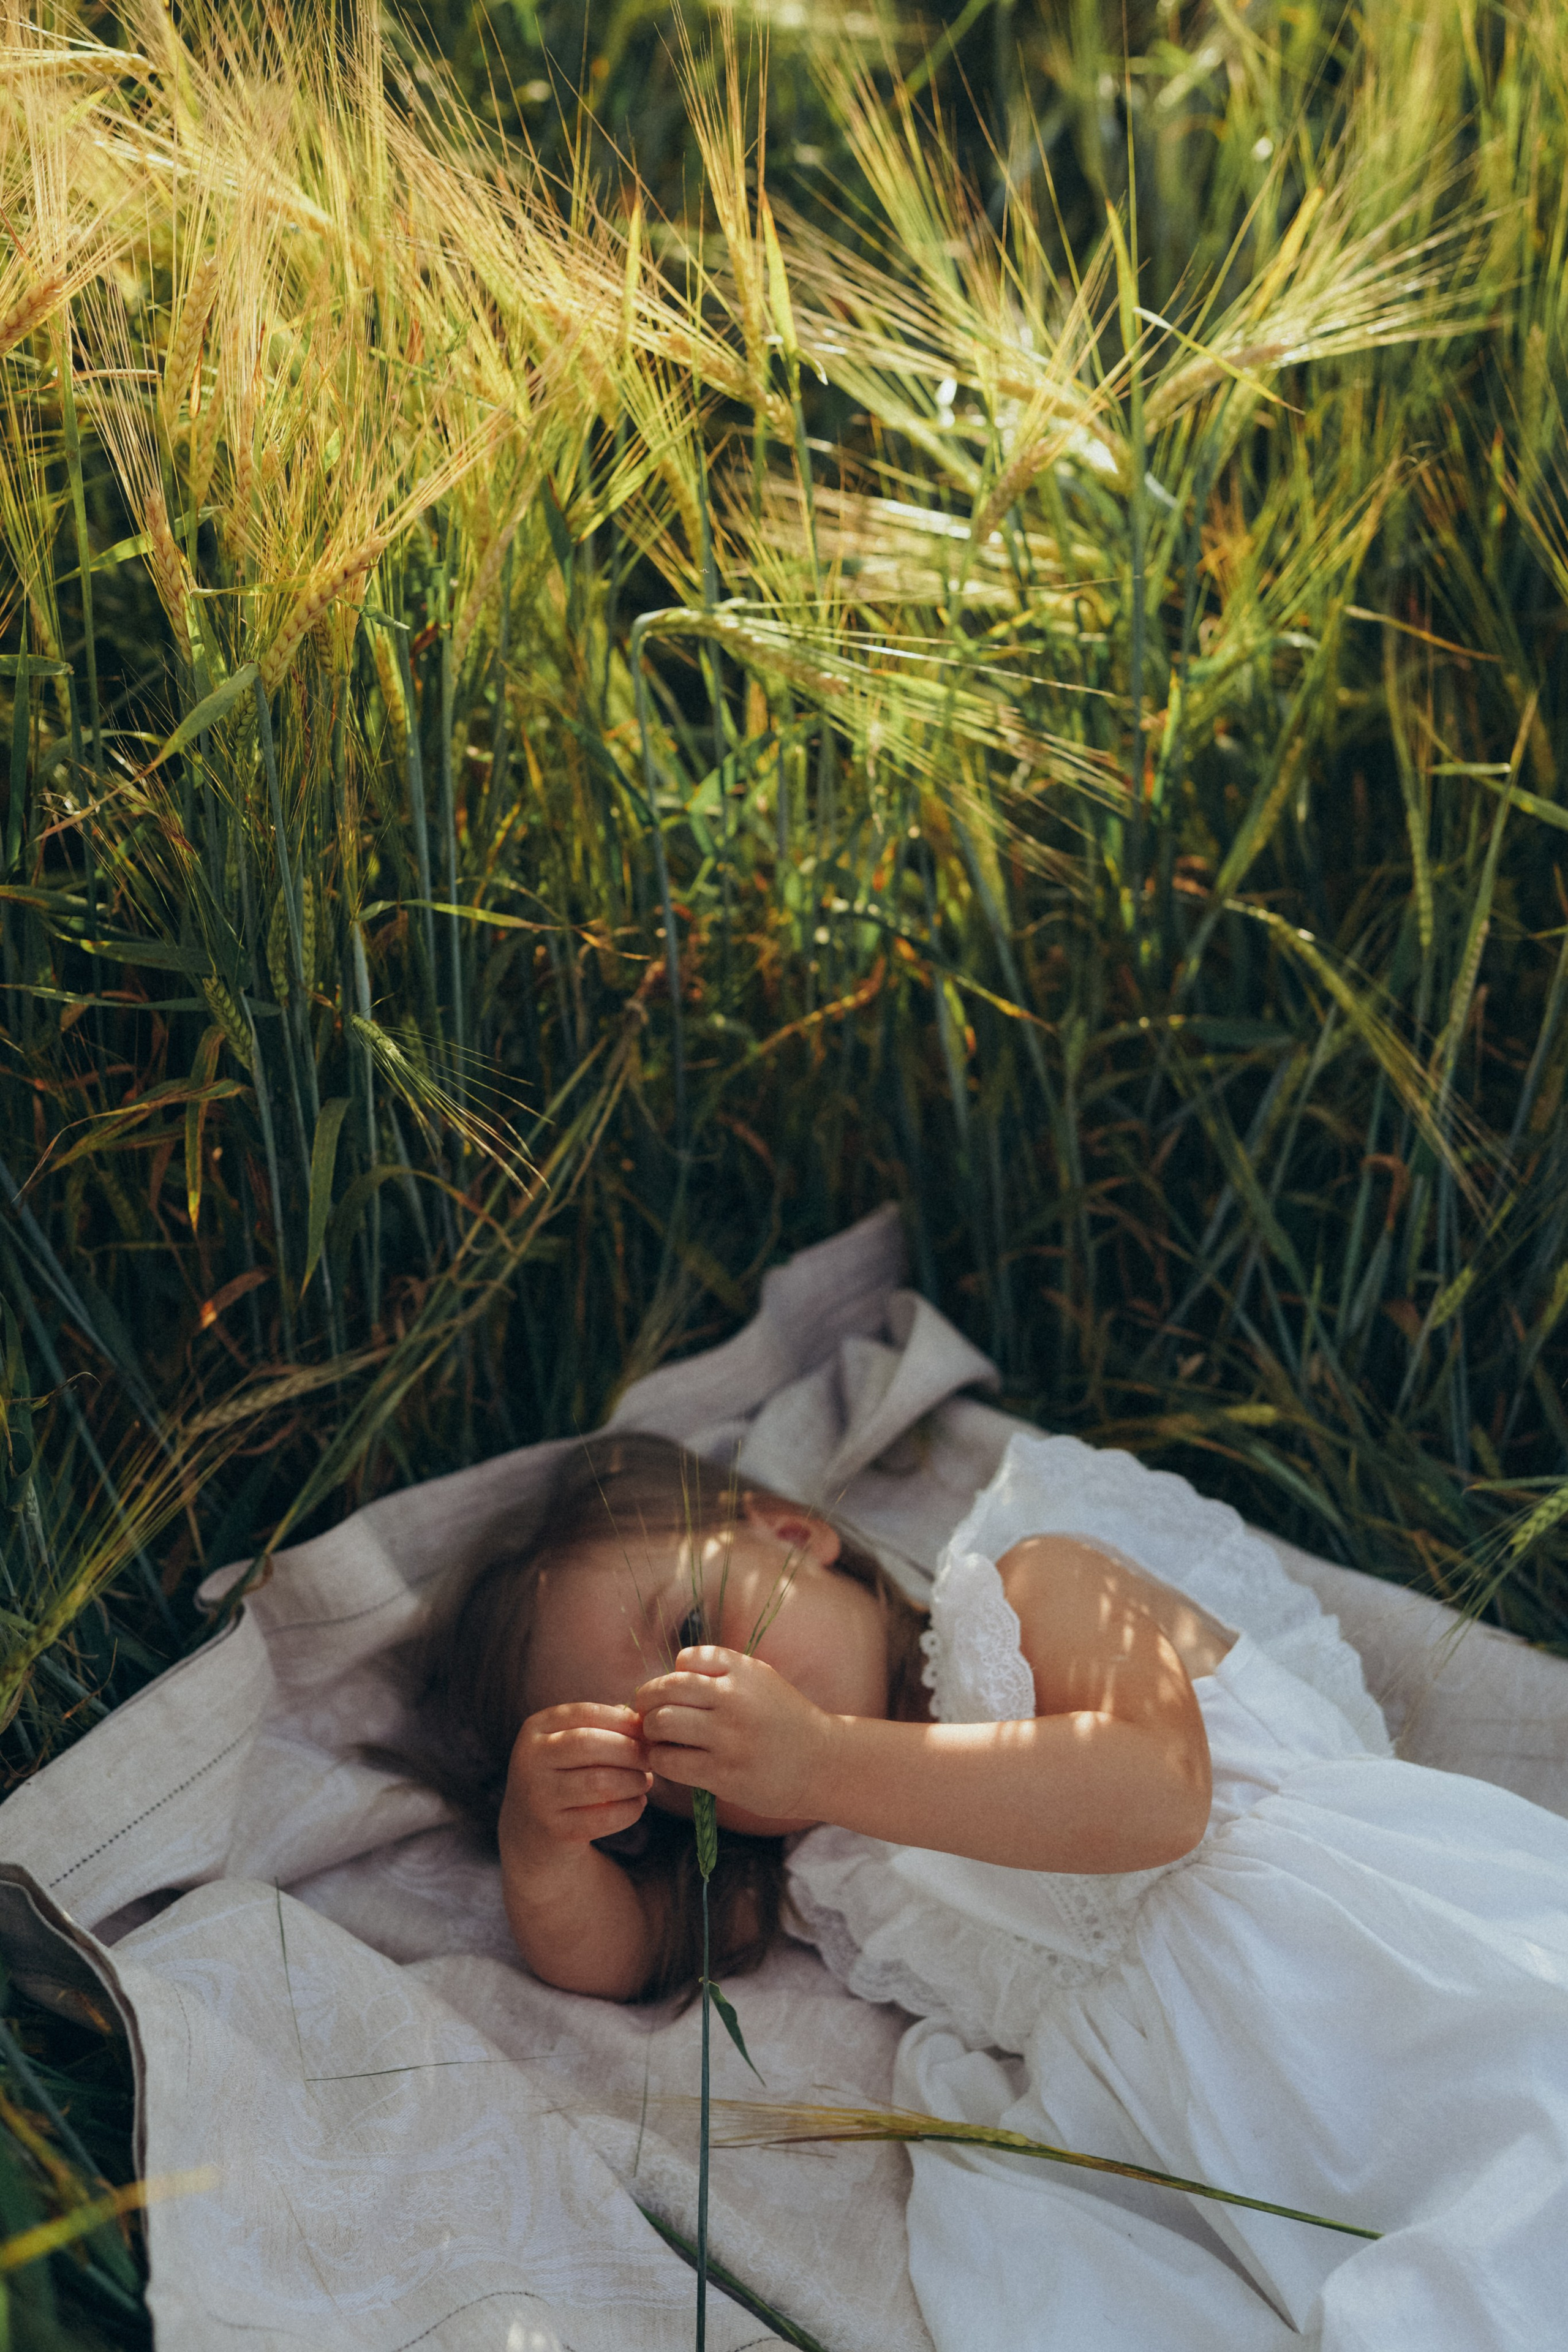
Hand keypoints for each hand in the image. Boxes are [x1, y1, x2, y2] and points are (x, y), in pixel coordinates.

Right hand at [500, 1701, 651, 1864]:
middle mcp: (530, 1759)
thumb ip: (604, 1727)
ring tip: (644, 1782)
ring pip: (599, 1782)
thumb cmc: (565, 1774)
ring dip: (633, 1781)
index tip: (646, 1731)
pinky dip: (629, 1809)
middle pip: (590, 1744)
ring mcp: (539, 1796)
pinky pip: (603, 1818)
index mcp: (536, 1728)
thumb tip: (643, 1721)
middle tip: (650, 1759)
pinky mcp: (553, 1830)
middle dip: (630, 1750)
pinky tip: (637, 1804)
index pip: (585, 1713)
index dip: (623, 1720)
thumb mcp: (572, 1743)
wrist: (532, 1830)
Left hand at [633, 1646, 835, 1829]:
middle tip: (649, 1715)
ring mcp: (729, 1737)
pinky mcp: (723, 1774)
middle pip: (666, 1690)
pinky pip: (670, 1761)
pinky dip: (660, 1759)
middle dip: (648, 1702)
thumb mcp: (760, 1680)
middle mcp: (735, 1699)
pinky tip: (669, 1761)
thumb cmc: (784, 1721)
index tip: (673, 1694)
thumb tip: (669, 1675)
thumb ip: (720, 1672)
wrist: (822, 1765)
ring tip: (658, 1739)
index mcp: (744, 1671)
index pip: (686, 1659)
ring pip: (661, 1724)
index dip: (672, 1677)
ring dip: (650, 1732)